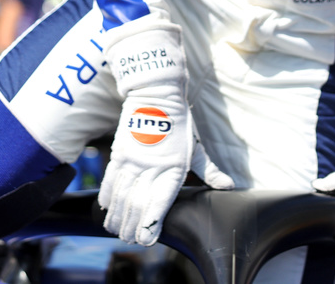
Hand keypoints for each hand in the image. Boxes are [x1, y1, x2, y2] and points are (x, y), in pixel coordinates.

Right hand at [99, 20, 232, 245]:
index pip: (158, 203)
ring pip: (120, 196)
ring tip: (115, 230)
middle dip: (131, 226)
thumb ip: (209, 170)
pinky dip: (107, 195)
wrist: (156, 93)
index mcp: (172, 169)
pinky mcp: (120, 152)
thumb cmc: (180, 121)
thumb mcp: (197, 147)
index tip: (146, 240)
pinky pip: (110, 179)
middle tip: (129, 240)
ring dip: (117, 215)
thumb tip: (228, 185)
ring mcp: (132, 160)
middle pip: (136, 204)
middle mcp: (150, 168)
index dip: (150, 224)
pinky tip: (106, 208)